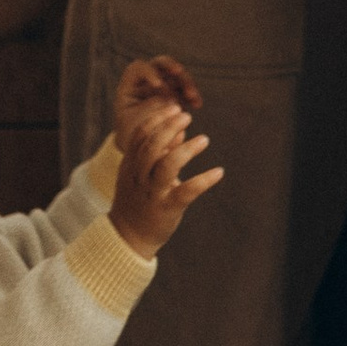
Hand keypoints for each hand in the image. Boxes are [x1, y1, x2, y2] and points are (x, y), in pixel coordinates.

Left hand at [111, 54, 200, 152]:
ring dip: (186, 81)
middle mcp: (146, 83)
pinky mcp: (176, 95)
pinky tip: (197, 104)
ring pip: (177, 74)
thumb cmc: (133, 140)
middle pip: (160, 64)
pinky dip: (193, 95)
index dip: (148, 72)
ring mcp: (162, 87)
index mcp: (130, 88)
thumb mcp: (135, 129)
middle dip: (172, 68)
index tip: (158, 84)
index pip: (138, 69)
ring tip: (192, 97)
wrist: (141, 152)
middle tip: (180, 75)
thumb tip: (173, 104)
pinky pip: (186, 89)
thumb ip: (151, 116)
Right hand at [111, 97, 223, 256]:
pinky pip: (186, 192)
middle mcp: (139, 178)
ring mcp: (152, 194)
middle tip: (187, 114)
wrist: (128, 238)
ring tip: (204, 139)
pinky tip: (219, 172)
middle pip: (151, 146)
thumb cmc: (138, 200)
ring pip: (166, 166)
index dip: (156, 119)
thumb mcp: (141, 174)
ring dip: (187, 150)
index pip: (140, 136)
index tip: (173, 107)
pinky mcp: (167, 209)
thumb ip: (159, 153)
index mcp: (130, 166)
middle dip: (169, 127)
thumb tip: (180, 131)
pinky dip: (204, 181)